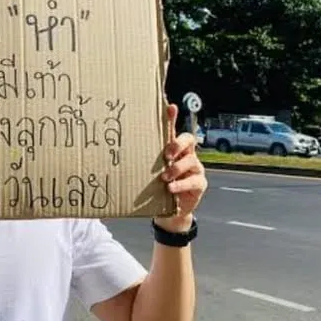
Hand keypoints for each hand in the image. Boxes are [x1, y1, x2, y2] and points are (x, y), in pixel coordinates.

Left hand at [156, 104, 207, 232]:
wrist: (170, 212)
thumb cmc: (158, 187)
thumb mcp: (150, 172)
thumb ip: (145, 161)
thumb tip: (121, 151)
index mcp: (174, 150)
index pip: (173, 130)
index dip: (172, 118)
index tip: (170, 107)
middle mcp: (187, 155)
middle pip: (189, 139)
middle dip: (178, 143)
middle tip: (166, 154)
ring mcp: (195, 169)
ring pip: (191, 160)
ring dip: (176, 168)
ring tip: (164, 177)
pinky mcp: (200, 184)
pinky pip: (194, 181)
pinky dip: (181, 184)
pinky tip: (171, 188)